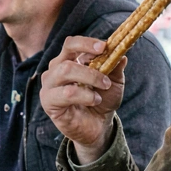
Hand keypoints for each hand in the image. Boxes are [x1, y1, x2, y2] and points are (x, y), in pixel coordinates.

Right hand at [39, 36, 125, 164]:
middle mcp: (55, 70)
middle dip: (90, 67)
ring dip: (89, 79)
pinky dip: (84, 95)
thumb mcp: (113, 82)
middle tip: (107, 79)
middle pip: (66, 56)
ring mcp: (49, 85)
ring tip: (102, 91)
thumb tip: (121, 53)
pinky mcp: (48, 102)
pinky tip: (94, 101)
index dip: (86, 43)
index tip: (104, 46)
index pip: (71, 44)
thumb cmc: (102, 100)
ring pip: (65, 71)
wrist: (98, 127)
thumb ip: (115, 67)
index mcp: (68, 60)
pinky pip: (65, 92)